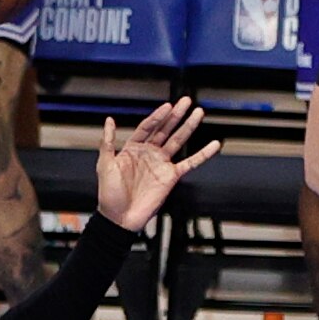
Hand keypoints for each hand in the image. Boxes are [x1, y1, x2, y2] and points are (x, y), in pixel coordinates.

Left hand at [89, 101, 219, 228]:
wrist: (120, 218)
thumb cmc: (109, 194)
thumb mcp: (105, 165)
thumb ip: (108, 142)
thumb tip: (109, 120)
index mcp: (133, 148)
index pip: (148, 127)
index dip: (157, 117)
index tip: (168, 106)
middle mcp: (149, 153)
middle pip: (165, 130)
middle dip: (176, 115)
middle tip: (187, 101)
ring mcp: (161, 164)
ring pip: (178, 141)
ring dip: (189, 127)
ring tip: (198, 113)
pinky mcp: (171, 177)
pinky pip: (190, 163)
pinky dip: (202, 154)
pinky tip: (213, 145)